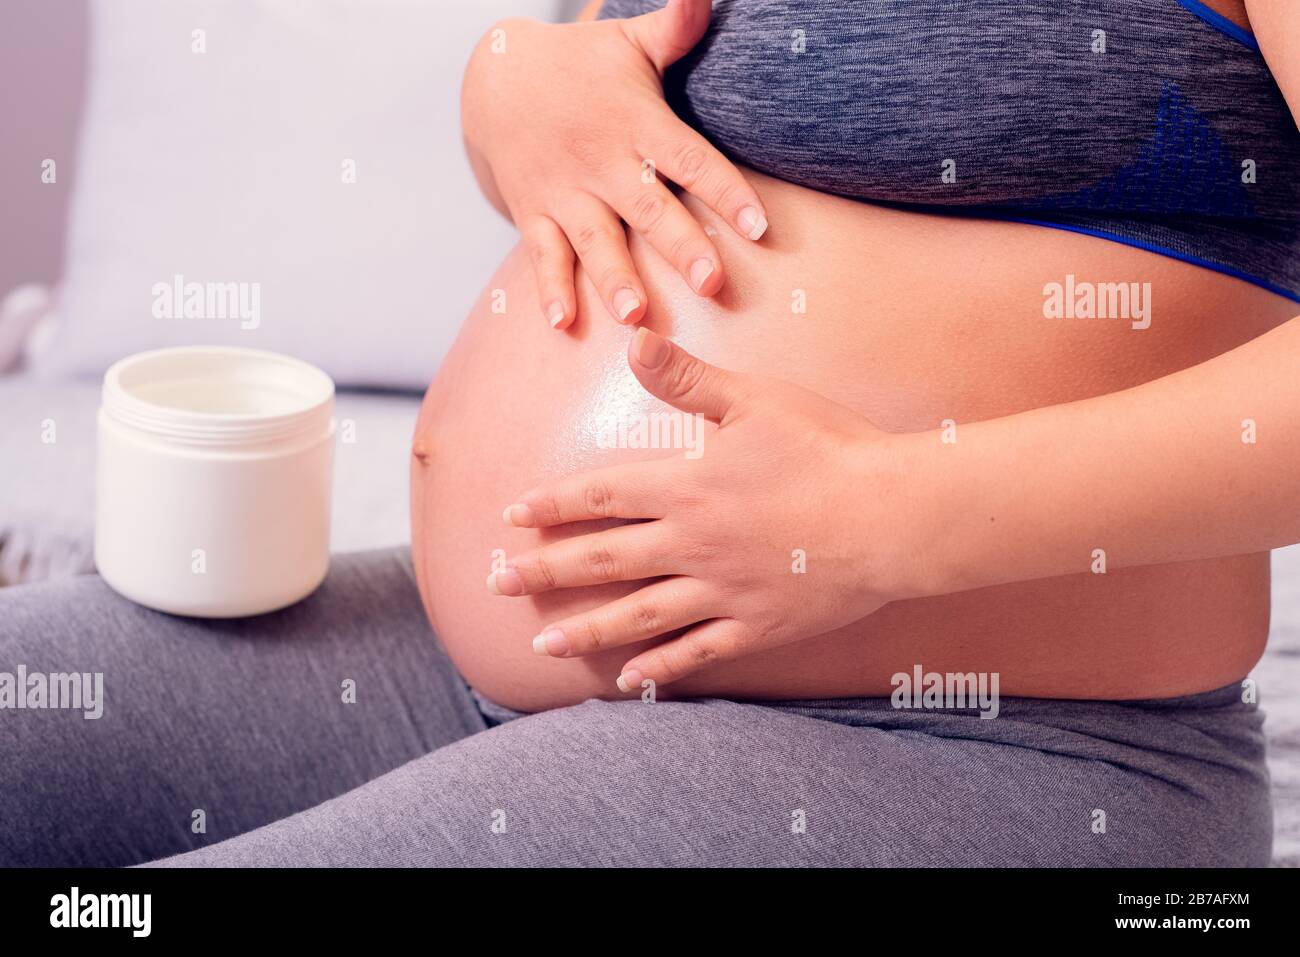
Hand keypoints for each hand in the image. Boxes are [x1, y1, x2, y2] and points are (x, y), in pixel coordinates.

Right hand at [462, 0, 768, 330]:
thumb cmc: (583, 65)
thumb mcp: (629, 42)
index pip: (688, 158)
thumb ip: (676, 28)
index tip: (760, 226)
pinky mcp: (534, 212)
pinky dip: (551, 288)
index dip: (725, 191)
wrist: (496, 80)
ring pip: (595, 240)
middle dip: (679, 247)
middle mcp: (602, 162)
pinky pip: (543, 254)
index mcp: (636, 123)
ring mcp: (565, 192)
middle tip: (713, 283)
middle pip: (648, 208)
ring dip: (614, 278)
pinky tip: (564, 324)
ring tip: (635, 315)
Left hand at [486, 329, 934, 692]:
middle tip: (497, 585)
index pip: (599, 497)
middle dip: (545, 573)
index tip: (512, 519)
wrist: (893, 515)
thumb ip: (687, 377)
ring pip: (637, 617)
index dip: (552, 506)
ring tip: (541, 646)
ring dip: (585, 631)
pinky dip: (659, 668)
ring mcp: (721, 591)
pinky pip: (696, 652)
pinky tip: (628, 680)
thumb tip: (632, 340)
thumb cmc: (829, 448)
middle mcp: (691, 544)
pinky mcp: (756, 626)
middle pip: (602, 561)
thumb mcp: (755, 401)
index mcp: (686, 486)